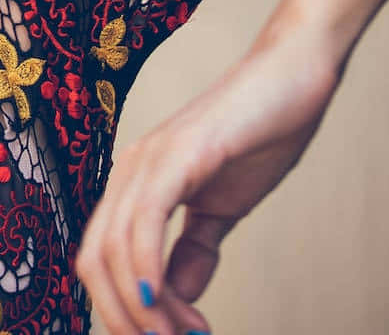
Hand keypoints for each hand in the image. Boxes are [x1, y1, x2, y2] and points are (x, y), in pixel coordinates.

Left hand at [73, 32, 345, 334]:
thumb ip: (194, 250)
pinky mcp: (178, 153)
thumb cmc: (260, 135)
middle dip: (125, 318)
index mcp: (134, 184)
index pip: (101, 260)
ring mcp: (148, 159)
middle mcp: (129, 171)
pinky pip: (145, 221)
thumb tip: (174, 292)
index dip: (121, 310)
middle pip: (94, 262)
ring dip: (145, 309)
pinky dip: (147, 268)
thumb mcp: (221, 208)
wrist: (294, 78)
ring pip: (115, 251)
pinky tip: (161, 300)